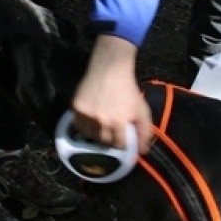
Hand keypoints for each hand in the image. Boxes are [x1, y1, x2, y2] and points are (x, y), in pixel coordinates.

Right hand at [71, 35, 152, 155]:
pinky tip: (91, 118)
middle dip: (109, 138)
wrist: (110, 69)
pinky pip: (78, 125)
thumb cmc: (128, 89)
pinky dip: (84, 125)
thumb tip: (143, 152)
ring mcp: (87, 115)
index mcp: (119, 122)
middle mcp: (101, 121)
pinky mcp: (76, 108)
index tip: (122, 136)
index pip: (118, 145)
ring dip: (96, 133)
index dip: (121, 142)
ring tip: (101, 124)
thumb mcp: (142, 110)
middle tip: (111, 129)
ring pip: (89, 135)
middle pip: (103, 142)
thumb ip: (144, 132)